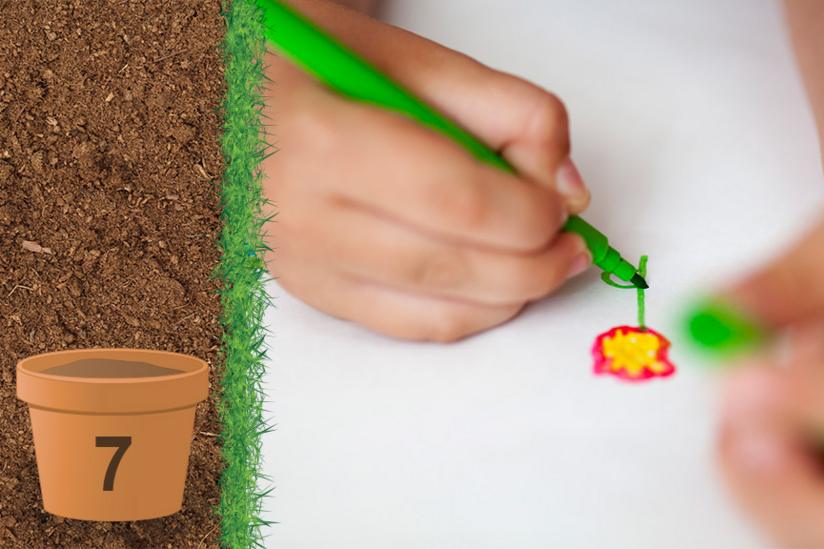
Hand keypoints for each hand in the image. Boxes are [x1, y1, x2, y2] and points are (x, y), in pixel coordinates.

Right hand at [263, 1, 590, 340]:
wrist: (222, 88)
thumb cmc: (307, 57)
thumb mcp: (408, 56)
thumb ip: (505, 109)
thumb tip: (566, 187)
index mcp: (322, 138)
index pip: (457, 202)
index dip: (529, 214)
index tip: (561, 204)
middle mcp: (298, 214)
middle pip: (450, 268)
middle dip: (533, 266)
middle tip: (571, 246)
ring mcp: (297, 263)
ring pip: (431, 313)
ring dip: (508, 298)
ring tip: (545, 265)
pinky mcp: (305, 288)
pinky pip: (402, 325)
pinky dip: (464, 313)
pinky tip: (494, 286)